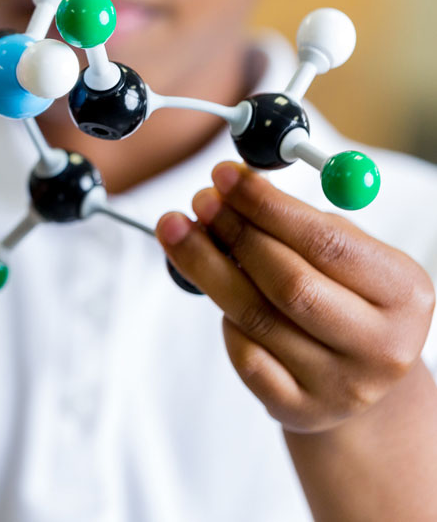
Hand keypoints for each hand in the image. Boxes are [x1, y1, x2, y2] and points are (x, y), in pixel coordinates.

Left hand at [157, 161, 434, 433]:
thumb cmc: (344, 291)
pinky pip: (245, 356)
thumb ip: (299, 220)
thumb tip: (232, 185)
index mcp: (404, 294)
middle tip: (200, 200)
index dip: (268, 205)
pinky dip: (224, 319)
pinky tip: (214, 293)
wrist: (357, 371)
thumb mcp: (345, 253)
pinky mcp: (301, 410)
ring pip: (257, 318)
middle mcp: (383, 347)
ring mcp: (343, 387)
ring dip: (208, 266)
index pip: (328, 243)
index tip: (223, 174)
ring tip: (179, 229)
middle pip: (290, 284)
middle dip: (235, 233)